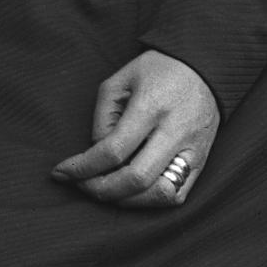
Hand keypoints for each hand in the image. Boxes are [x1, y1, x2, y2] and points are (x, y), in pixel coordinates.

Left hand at [53, 49, 220, 213]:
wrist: (205, 66)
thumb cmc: (157, 70)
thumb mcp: (120, 80)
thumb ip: (102, 117)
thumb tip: (96, 153)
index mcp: (151, 106)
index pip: (113, 150)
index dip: (82, 167)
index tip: (61, 173)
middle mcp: (175, 131)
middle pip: (136, 178)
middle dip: (101, 190)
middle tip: (82, 185)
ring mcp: (193, 149)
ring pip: (160, 194)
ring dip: (126, 201)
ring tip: (106, 190)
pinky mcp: (202, 160)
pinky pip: (177, 195)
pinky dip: (150, 201)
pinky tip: (132, 192)